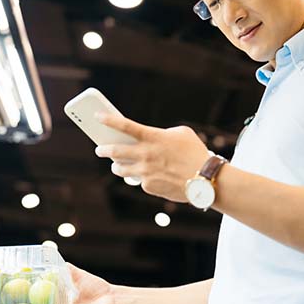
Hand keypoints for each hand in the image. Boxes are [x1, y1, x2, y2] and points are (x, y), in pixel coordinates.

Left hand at [94, 113, 209, 201]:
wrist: (205, 179)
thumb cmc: (195, 153)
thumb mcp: (182, 134)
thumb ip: (163, 134)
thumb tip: (153, 139)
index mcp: (153, 137)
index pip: (125, 126)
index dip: (109, 120)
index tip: (98, 117)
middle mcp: (145, 154)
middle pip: (114, 151)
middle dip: (103, 149)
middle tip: (100, 149)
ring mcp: (145, 172)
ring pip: (120, 169)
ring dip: (117, 166)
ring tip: (117, 164)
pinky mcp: (148, 186)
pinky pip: (138, 181)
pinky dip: (140, 178)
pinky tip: (144, 176)